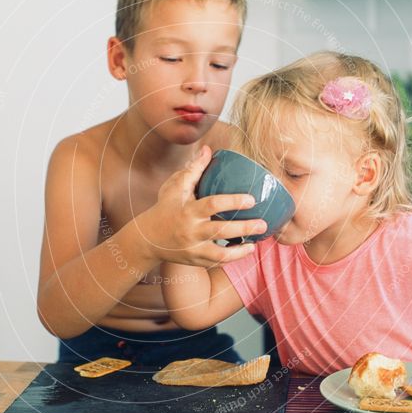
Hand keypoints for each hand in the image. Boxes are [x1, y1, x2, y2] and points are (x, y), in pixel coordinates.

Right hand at [138, 145, 265, 265]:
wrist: (148, 239)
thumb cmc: (165, 208)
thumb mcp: (175, 187)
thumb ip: (193, 169)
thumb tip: (208, 150)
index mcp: (187, 211)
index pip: (212, 205)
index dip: (232, 201)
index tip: (251, 199)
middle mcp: (191, 231)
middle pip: (220, 231)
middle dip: (244, 228)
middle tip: (263, 224)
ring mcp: (193, 249)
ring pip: (220, 254)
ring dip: (240, 251)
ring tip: (256, 243)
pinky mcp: (195, 261)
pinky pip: (217, 262)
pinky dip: (232, 258)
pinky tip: (245, 250)